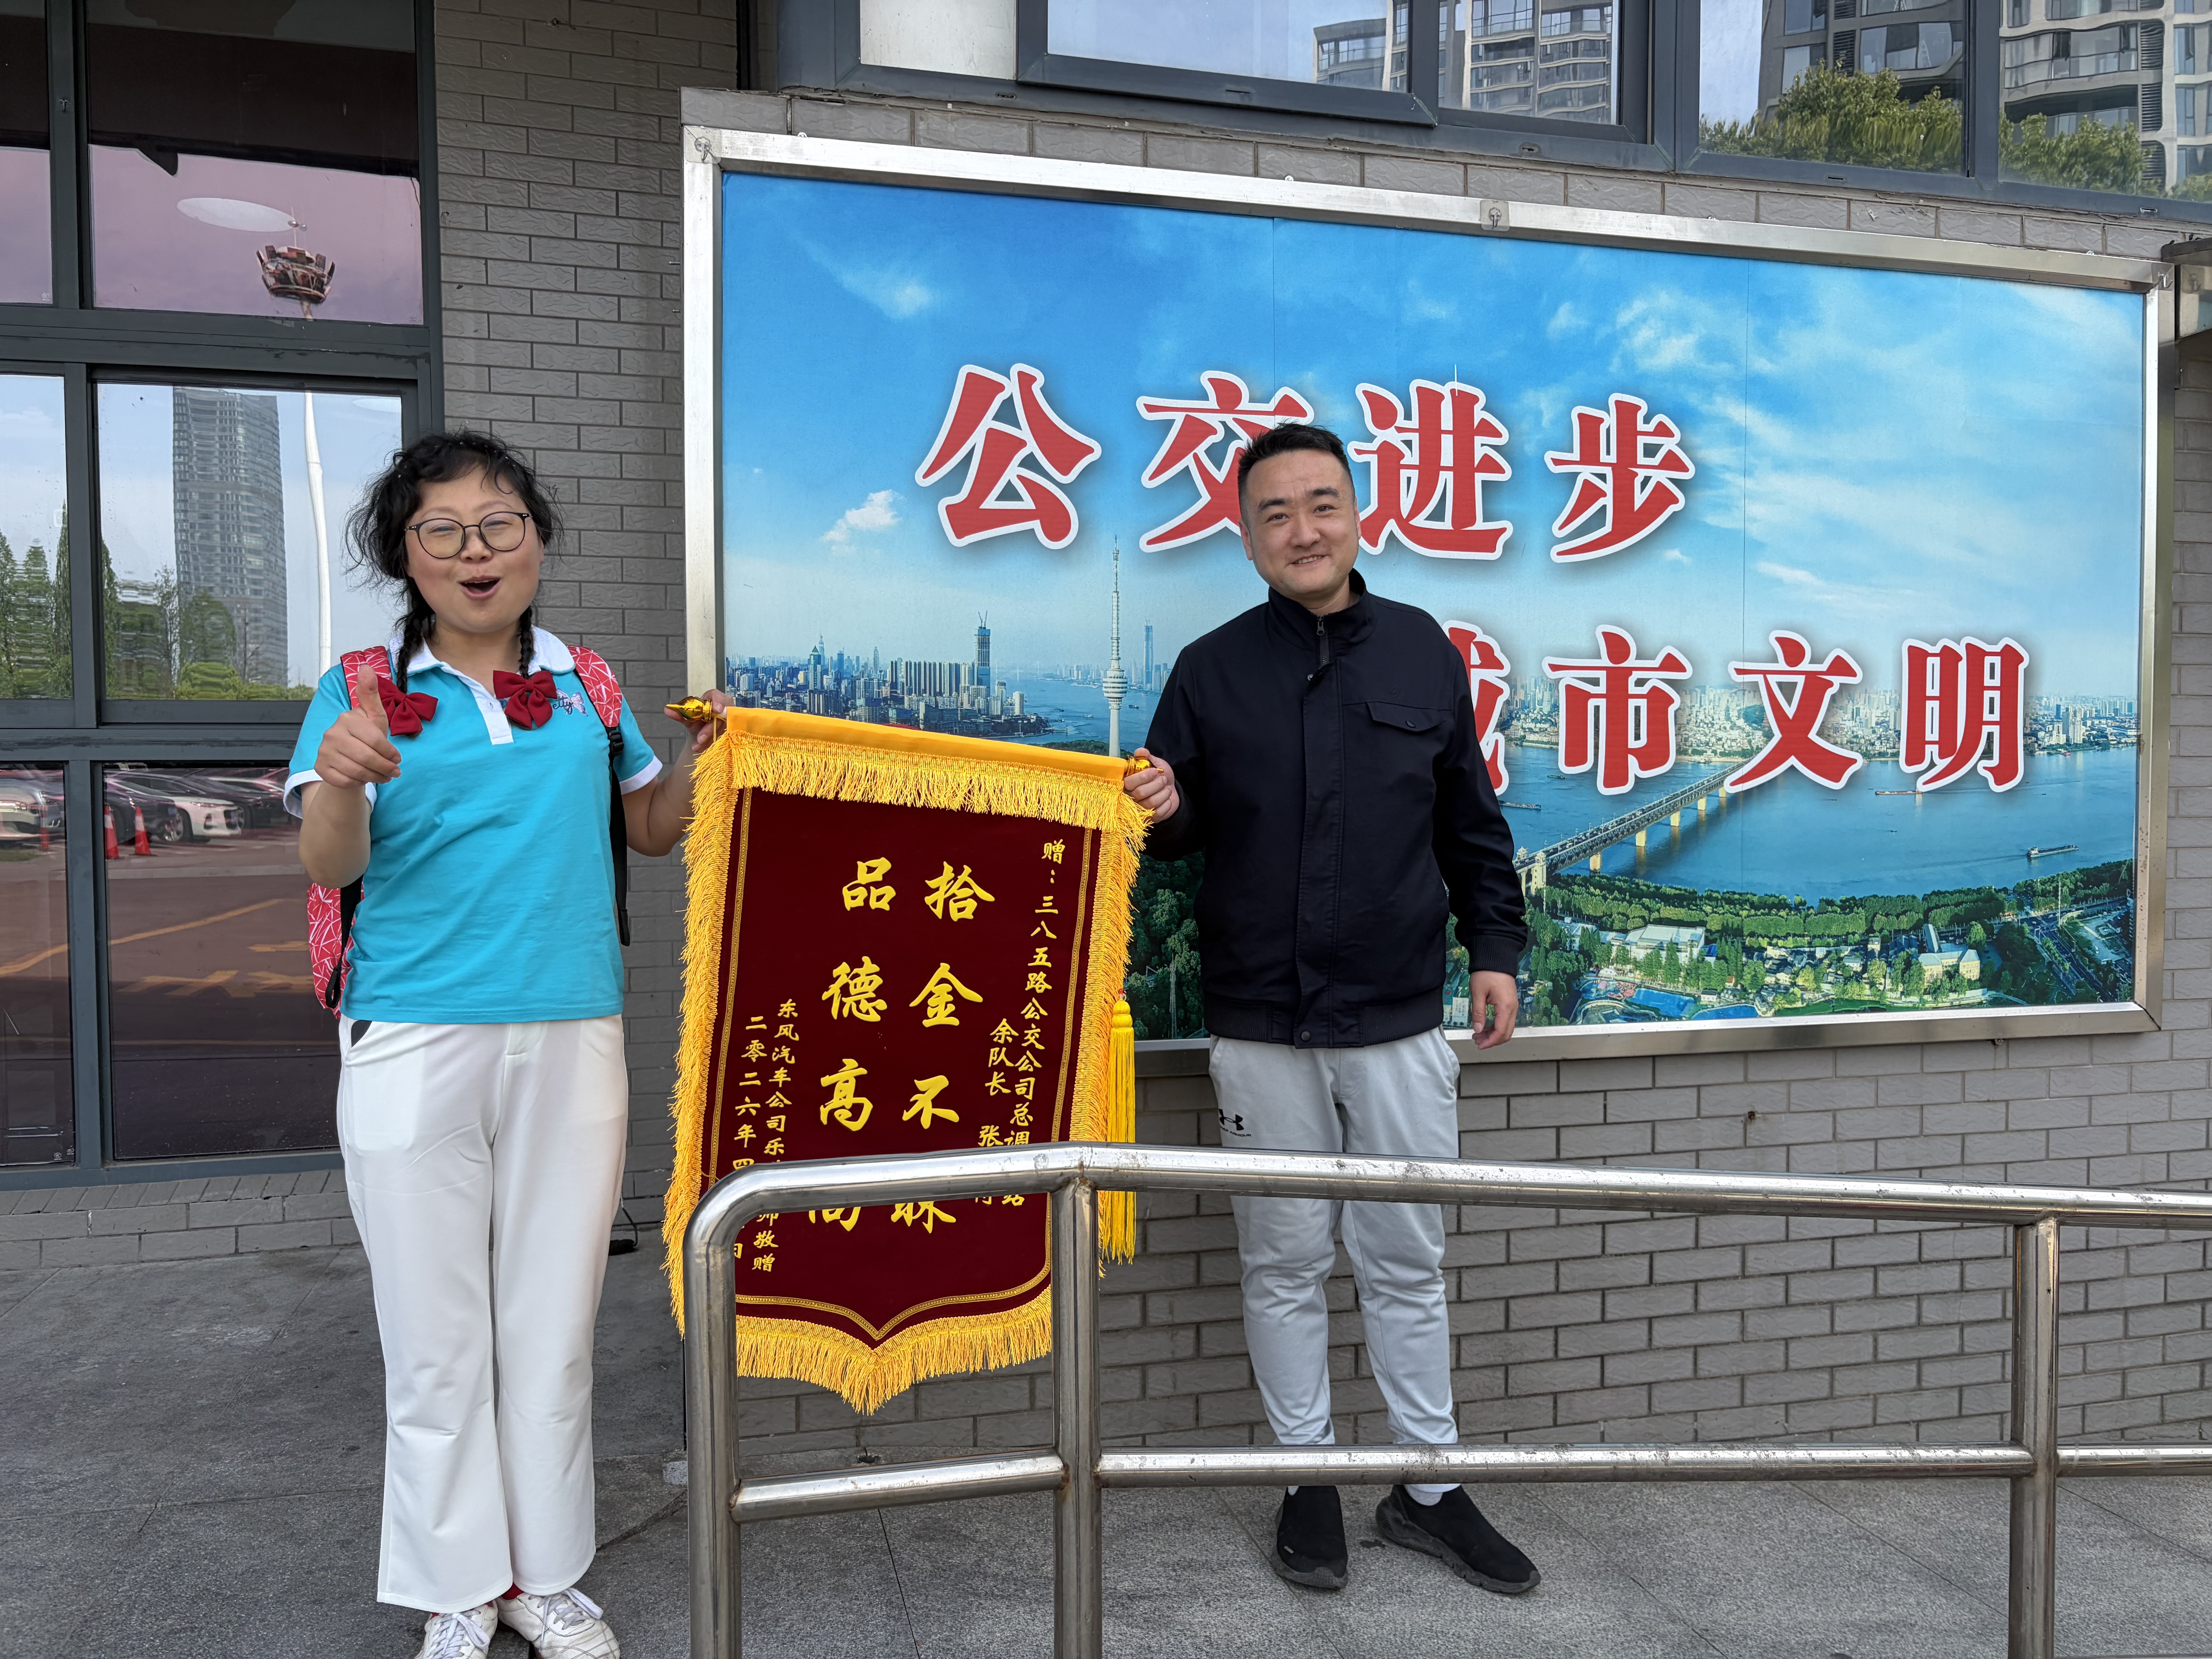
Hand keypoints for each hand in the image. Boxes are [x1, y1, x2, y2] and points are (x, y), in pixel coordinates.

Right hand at [315, 663, 402, 790]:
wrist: (346, 759)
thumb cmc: (365, 737)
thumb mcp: (373, 716)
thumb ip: (370, 695)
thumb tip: (366, 666)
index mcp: (346, 718)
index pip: (375, 739)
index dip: (390, 752)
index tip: (398, 758)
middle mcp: (331, 733)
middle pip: (367, 757)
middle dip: (385, 767)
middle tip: (395, 772)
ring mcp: (323, 751)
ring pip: (357, 771)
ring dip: (376, 777)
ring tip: (385, 776)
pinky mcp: (320, 768)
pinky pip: (345, 780)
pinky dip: (360, 783)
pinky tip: (367, 779)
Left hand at [672, 689, 730, 757]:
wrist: (699, 731)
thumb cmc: (696, 718)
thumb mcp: (688, 716)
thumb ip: (679, 713)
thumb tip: (667, 710)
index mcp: (713, 698)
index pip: (718, 696)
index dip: (719, 702)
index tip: (716, 710)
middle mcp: (724, 708)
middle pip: (722, 715)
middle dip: (711, 728)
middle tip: (700, 738)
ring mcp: (728, 721)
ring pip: (722, 729)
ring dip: (710, 738)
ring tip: (698, 745)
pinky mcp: (729, 732)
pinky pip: (722, 738)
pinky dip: (710, 744)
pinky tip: (700, 748)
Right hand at [1123, 748, 1179, 819]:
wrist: (1170, 789)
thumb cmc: (1158, 776)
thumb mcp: (1154, 763)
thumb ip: (1146, 757)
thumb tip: (1140, 751)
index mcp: (1127, 784)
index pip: (1128, 783)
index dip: (1142, 777)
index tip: (1154, 771)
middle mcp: (1129, 798)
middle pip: (1140, 793)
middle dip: (1156, 784)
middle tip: (1163, 779)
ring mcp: (1139, 811)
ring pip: (1150, 803)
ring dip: (1163, 793)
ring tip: (1166, 788)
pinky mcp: (1149, 819)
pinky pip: (1158, 812)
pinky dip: (1167, 804)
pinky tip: (1167, 799)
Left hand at [1471, 970, 1518, 1049]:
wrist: (1496, 958)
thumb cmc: (1487, 972)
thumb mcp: (1478, 993)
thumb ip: (1478, 1013)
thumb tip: (1478, 1029)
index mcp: (1506, 1007)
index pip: (1501, 1032)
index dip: (1490, 1042)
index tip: (1480, 1045)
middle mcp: (1513, 1008)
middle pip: (1506, 1033)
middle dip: (1492, 1040)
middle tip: (1477, 1041)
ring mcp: (1513, 1006)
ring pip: (1506, 1027)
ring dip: (1494, 1034)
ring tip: (1478, 1035)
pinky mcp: (1510, 1003)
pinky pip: (1506, 1020)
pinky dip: (1496, 1026)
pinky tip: (1485, 1026)